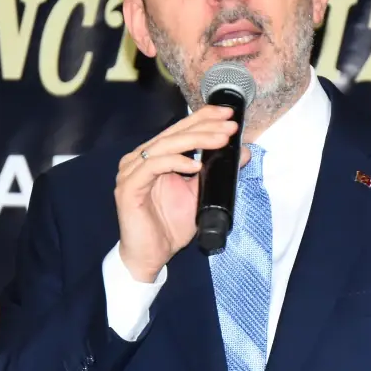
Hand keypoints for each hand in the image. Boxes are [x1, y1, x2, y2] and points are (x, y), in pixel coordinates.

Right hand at [114, 106, 246, 281]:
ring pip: (165, 146)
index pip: (179, 130)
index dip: (202, 118)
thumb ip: (216, 172)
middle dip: (204, 126)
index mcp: (154, 157)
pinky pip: (152, 167)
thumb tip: (242, 152)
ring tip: (220, 140)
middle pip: (173, 134)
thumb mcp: (200, 195)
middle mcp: (139, 159)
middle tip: (229, 124)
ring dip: (195, 140)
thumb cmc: (169, 226)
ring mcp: (131, 172)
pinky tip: (194, 165)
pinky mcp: (128, 188)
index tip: (228, 114)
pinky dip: (175, 162)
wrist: (150, 256)